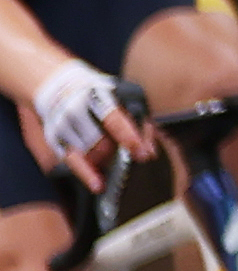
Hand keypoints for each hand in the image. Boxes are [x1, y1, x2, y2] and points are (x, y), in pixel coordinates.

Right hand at [23, 59, 145, 195]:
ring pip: (89, 154)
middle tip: (132, 156)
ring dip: (107, 161)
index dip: (130, 138)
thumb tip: (149, 150)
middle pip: (101, 143)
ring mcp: (63, 126)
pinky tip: (98, 185)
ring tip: (115, 158)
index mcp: (97, 96)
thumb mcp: (123, 95)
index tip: (144, 155)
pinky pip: (72, 161)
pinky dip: (87, 174)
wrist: (58, 85)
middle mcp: (76, 111)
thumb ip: (139, 119)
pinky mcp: (55, 138)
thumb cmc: (100, 92)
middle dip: (119, 153)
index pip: (115, 120)